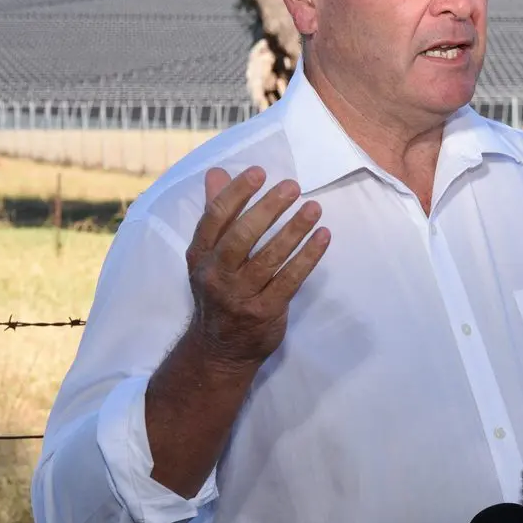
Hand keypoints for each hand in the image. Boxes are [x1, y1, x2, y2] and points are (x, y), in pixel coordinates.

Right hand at [183, 166, 329, 369]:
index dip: (236, 193)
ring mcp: (239, 295)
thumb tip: (216, 173)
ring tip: (314, 208)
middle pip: (241, 236)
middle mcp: (215, 275)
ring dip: (293, 230)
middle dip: (268, 208)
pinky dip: (308, 257)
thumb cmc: (218, 291)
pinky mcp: (264, 311)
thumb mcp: (208, 255)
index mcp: (200, 256)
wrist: (219, 350)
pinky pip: (290, 279)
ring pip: (269, 258)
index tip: (259, 172)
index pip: (215, 218)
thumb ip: (216, 214)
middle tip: (292, 186)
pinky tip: (323, 237)